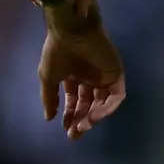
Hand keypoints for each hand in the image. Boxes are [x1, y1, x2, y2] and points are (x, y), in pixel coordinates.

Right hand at [38, 9, 125, 139]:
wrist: (72, 30)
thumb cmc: (58, 51)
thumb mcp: (48, 77)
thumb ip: (49, 98)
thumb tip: (49, 118)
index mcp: (74, 76)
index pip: (75, 101)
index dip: (71, 115)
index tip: (66, 128)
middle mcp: (90, 77)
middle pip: (89, 104)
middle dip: (81, 119)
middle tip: (74, 133)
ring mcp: (104, 76)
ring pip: (103, 103)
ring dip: (94, 116)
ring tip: (82, 126)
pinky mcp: (116, 74)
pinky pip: (115, 96)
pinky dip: (107, 108)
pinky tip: (94, 116)